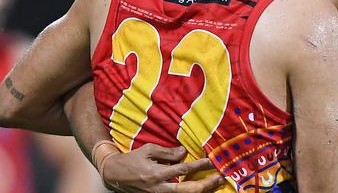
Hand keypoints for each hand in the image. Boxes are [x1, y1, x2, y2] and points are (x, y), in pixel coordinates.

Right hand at [102, 144, 225, 192]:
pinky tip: (202, 188)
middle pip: (187, 189)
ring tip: (216, 184)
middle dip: (205, 185)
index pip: (183, 169)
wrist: (114, 175)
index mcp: (157, 174)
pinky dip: (190, 192)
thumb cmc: (132, 159)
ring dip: (201, 190)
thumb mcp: (149, 150)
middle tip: (220, 177)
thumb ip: (168, 152)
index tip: (212, 160)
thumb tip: (185, 153)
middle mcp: (159, 187)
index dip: (199, 165)